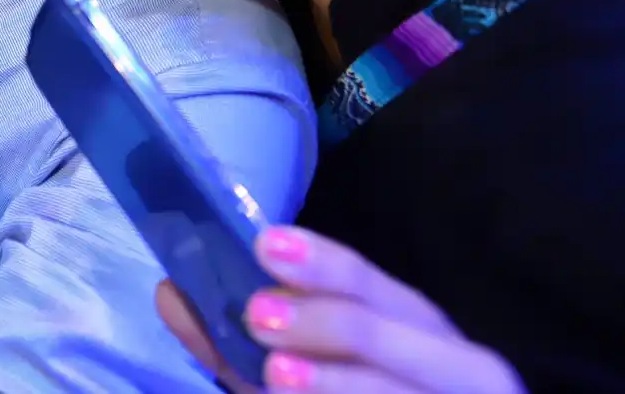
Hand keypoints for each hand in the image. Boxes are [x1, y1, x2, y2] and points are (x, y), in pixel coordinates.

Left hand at [156, 226, 525, 393]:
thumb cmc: (351, 392)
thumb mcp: (294, 371)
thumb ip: (232, 342)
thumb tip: (170, 293)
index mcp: (415, 328)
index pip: (372, 284)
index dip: (323, 263)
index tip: (267, 244)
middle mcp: (455, 365)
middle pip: (397, 331)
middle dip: (330, 320)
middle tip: (259, 314)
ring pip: (403, 389)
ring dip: (341, 382)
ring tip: (279, 373)